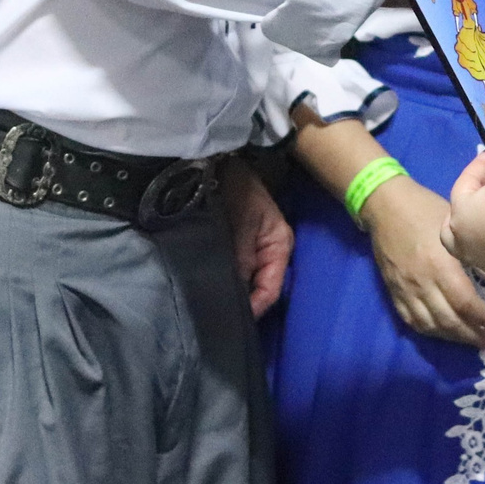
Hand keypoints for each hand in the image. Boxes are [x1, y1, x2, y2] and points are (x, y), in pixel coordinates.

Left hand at [221, 159, 291, 317]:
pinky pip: (232, 270)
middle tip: (213, 317)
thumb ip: (239, 260)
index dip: (253, 308)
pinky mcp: (235, 247)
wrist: (216, 163)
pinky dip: (220, 278)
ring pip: (243, 281)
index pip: (270, 290)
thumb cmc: (236, 189)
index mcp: (279, 247)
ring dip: (227, 290)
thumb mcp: (241, 225)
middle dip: (239, 302)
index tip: (229, 320)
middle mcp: (268, 253)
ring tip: (207, 305)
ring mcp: (251, 250)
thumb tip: (232, 296)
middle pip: (257, 289)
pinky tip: (204, 286)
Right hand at [361, 176, 484, 350]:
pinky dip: (431, 332)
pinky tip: (446, 333)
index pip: (466, 304)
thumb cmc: (426, 209)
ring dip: (455, 339)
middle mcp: (423, 283)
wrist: (386, 205)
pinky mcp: (394, 292)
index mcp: (441, 265)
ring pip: (432, 326)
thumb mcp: (456, 226)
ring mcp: (406, 290)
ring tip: (474, 342)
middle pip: (450, 322)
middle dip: (475, 337)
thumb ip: (472, 253)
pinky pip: (412, 321)